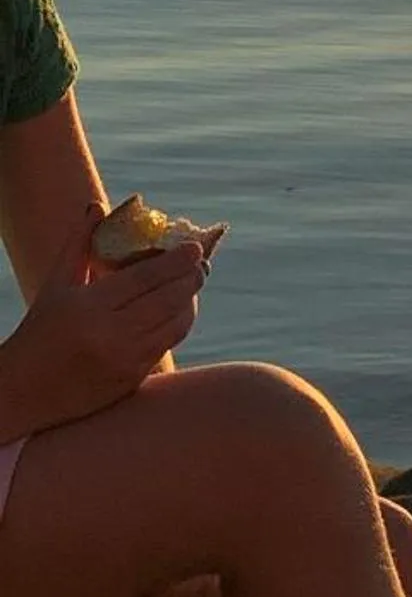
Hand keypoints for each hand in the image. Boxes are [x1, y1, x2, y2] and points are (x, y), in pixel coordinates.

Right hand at [0, 207, 206, 438]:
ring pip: (176, 325)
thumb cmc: (40, 329)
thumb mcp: (56, 284)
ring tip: (191, 283)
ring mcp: (124, 360)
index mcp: (89, 307)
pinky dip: (178, 324)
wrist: (24, 391)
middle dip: (191, 279)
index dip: (175, 261)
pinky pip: (168, 345)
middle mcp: (110, 335)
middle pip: (167, 300)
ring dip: (190, 302)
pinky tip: (179, 310)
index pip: (144, 278)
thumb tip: (96, 205)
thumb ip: (78, 243)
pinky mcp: (132, 379)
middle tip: (201, 264)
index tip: (195, 248)